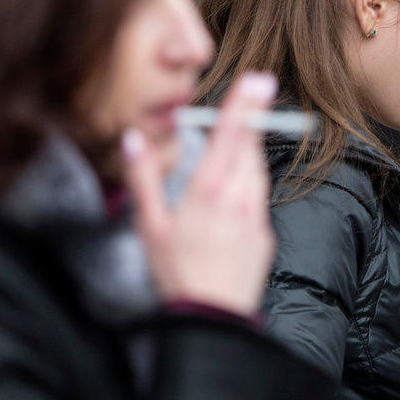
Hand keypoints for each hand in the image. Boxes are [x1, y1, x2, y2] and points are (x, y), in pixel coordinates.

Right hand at [124, 72, 276, 316]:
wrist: (213, 319)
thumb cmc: (175, 274)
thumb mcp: (149, 227)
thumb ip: (143, 179)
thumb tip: (133, 139)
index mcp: (205, 195)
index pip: (228, 140)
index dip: (243, 108)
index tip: (258, 81)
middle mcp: (235, 200)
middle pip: (248, 148)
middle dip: (253, 116)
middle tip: (261, 84)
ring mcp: (255, 216)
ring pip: (256, 170)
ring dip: (250, 150)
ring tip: (242, 134)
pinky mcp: (265, 232)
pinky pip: (259, 197)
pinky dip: (249, 183)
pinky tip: (234, 188)